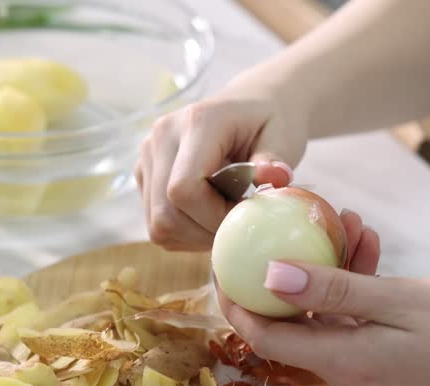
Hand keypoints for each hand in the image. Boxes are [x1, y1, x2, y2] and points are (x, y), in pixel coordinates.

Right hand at [135, 79, 308, 250]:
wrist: (252, 104)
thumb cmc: (270, 121)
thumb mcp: (284, 135)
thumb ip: (275, 159)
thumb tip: (273, 177)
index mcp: (197, 122)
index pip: (184, 189)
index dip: (214, 216)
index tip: (246, 216)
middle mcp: (163, 136)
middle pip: (166, 212)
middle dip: (206, 231)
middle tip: (240, 224)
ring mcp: (148, 156)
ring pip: (158, 224)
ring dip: (195, 235)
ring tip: (226, 218)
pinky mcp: (145, 174)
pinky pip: (157, 224)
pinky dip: (185, 232)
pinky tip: (210, 216)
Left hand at [216, 225, 429, 385]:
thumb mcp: (402, 300)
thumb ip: (333, 290)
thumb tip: (270, 278)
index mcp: (347, 363)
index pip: (266, 338)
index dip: (237, 302)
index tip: (226, 262)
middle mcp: (351, 377)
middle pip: (297, 325)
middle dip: (294, 273)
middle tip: (298, 225)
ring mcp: (372, 375)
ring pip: (330, 319)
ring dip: (334, 274)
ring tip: (353, 226)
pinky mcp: (390, 368)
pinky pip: (357, 326)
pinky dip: (359, 291)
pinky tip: (371, 252)